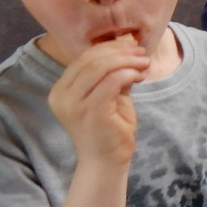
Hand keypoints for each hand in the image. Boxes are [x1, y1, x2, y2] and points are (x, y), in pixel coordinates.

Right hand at [48, 35, 149, 170]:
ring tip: (144, 63)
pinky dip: (128, 73)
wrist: (106, 161)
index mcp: (61, 89)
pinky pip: (110, 82)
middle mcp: (61, 95)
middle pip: (90, 59)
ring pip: (100, 67)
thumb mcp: (110, 95)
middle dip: (120, 51)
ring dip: (127, 60)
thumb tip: (128, 45)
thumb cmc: (109, 128)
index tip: (132, 46)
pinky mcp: (91, 111)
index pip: (83, 57)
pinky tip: (139, 76)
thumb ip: (113, 73)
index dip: (109, 47)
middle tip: (141, 52)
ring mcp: (73, 104)